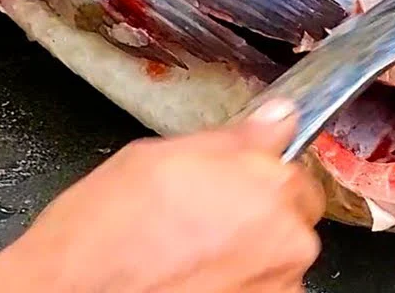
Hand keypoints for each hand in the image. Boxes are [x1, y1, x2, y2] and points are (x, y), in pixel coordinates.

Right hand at [0, 100, 326, 292]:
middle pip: (292, 213)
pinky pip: (263, 291)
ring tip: (190, 256)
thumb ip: (231, 139)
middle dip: (258, 213)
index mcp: (265, 182)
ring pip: (277, 258)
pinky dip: (238, 288)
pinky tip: (192, 281)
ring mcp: (277, 284)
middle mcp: (284, 236)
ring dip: (249, 255)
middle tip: (202, 221)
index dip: (256, 173)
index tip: (232, 182)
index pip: (294, 164)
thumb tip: (275, 118)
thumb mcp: (155, 158)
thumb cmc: (99, 237)